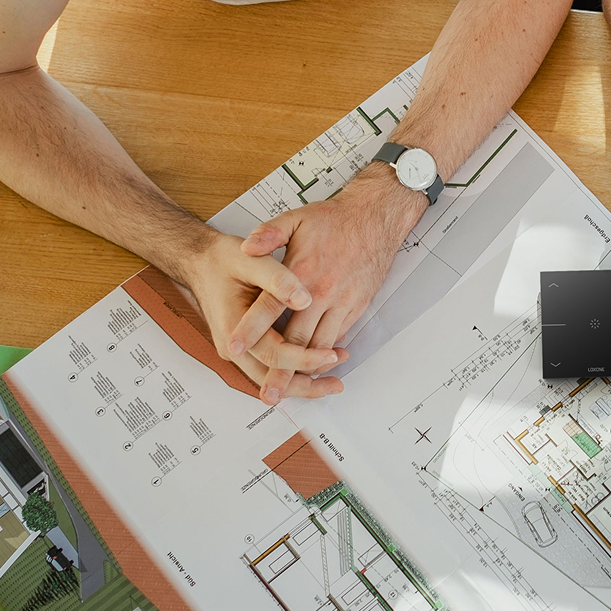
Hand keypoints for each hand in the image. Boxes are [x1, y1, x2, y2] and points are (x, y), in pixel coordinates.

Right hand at [172, 229, 345, 402]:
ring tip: (331, 380)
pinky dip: (290, 372)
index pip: (273, 354)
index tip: (331, 355)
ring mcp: (237, 349)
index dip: (305, 358)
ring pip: (269, 378)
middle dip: (305, 385)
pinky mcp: (244, 347)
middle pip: (270, 379)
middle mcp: (232, 345)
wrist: (200, 261)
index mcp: (233, 327)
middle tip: (336, 383)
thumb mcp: (252, 261)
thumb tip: (304, 299)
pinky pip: (267, 368)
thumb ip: (279, 280)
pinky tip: (312, 367)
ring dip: (299, 382)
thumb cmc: (223, 260)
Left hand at [227, 167, 424, 400]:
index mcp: (302, 271)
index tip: (234, 347)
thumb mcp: (296, 218)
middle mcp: (322, 292)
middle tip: (268, 392)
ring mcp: (342, 302)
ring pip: (322, 345)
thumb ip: (268, 234)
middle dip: (281, 369)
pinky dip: (326, 353)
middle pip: (297, 339)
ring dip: (306, 370)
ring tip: (290, 390)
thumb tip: (245, 246)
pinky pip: (338, 337)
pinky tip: (314, 364)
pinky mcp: (356, 307)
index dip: (251, 329)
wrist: (376, 218)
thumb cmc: (335, 220)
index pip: (270, 306)